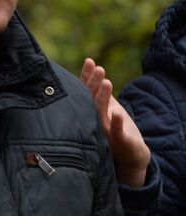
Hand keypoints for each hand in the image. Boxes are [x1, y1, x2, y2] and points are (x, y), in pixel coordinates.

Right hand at [81, 58, 150, 186]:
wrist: (129, 154)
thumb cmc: (115, 127)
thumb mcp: (106, 106)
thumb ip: (98, 90)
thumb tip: (91, 66)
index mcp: (90, 111)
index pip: (86, 91)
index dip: (86, 76)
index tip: (89, 61)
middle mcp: (93, 120)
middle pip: (91, 100)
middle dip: (93, 85)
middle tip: (99, 70)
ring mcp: (105, 131)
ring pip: (100, 113)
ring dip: (102, 98)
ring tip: (107, 82)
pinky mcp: (119, 141)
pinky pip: (116, 131)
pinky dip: (115, 122)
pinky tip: (117, 112)